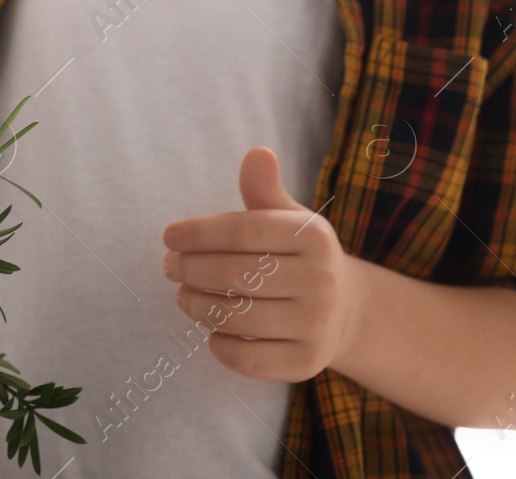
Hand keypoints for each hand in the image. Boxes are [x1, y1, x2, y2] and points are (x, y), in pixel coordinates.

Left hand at [162, 147, 363, 381]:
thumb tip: (257, 153)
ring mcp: (316, 325)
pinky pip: (246, 358)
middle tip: (169, 267)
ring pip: (233, 317)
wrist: (347, 311)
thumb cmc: (299, 255)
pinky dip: (218, 344)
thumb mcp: (288, 218)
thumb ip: (264, 190)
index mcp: (314, 237)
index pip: (241, 231)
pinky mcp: (307, 363)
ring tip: (183, 296)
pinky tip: (212, 329)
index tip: (168, 237)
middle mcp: (321, 281)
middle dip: (188, 270)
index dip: (197, 233)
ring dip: (195, 305)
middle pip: (231, 275)